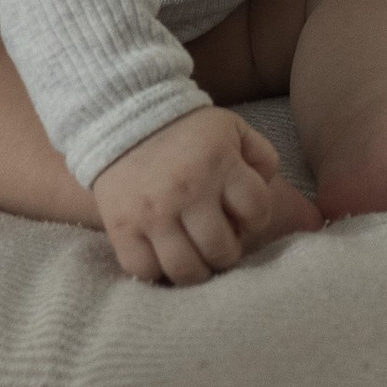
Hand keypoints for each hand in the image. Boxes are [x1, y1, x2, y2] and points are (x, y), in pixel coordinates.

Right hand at [91, 100, 318, 286]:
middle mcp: (187, 192)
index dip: (255, 218)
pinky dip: (156, 271)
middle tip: (218, 241)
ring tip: (194, 255)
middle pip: (222, 251)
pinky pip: (144, 271)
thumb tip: (265, 188)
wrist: (122, 115)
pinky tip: (163, 256)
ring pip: (186, 270)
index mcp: (219, 164)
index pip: (257, 212)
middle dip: (227, 251)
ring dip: (197, 269)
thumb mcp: (233, 128)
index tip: (242, 216)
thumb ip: (261, 155)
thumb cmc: (186, 129)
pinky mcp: (122, 227)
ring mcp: (153, 213)